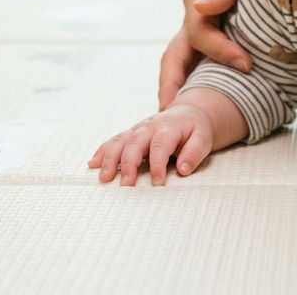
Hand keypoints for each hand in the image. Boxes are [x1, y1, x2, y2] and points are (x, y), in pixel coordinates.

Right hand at [89, 104, 213, 186]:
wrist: (188, 113)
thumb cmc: (196, 129)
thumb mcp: (203, 138)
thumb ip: (194, 153)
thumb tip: (183, 169)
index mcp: (169, 127)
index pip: (160, 145)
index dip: (157, 165)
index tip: (157, 183)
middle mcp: (149, 127)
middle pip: (135, 142)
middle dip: (128, 164)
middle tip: (126, 185)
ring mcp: (138, 129)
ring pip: (120, 141)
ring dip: (110, 158)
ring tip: (104, 177)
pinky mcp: (131, 134)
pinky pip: (114, 141)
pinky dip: (102, 151)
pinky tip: (93, 164)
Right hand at [158, 0, 257, 108]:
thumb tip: (200, 7)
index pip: (198, 33)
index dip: (220, 51)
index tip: (247, 64)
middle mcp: (194, 20)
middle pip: (173, 56)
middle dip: (170, 84)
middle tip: (170, 110)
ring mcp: (202, 35)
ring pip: (180, 66)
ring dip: (178, 90)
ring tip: (176, 118)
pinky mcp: (215, 45)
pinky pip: (199, 69)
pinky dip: (196, 88)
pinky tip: (198, 110)